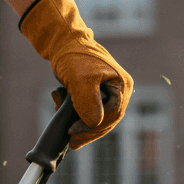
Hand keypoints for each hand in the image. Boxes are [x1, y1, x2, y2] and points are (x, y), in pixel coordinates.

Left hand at [19, 0, 132, 149]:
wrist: (62, 41)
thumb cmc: (74, 56)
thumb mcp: (81, 79)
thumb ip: (89, 101)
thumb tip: (95, 123)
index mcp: (122, 85)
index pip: (113, 114)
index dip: (94, 127)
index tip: (74, 132)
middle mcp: (118, 91)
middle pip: (106, 120)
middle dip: (88, 131)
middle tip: (72, 142)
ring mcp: (107, 94)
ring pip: (97, 119)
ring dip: (81, 126)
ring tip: (67, 133)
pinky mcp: (96, 95)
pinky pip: (90, 113)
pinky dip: (77, 117)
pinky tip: (64, 116)